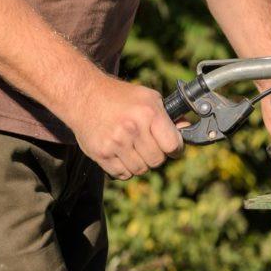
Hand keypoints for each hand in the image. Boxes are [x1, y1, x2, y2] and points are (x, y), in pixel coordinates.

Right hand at [65, 75, 184, 179]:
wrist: (84, 96)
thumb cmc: (121, 97)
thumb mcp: (149, 98)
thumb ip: (169, 116)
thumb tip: (186, 129)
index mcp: (148, 113)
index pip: (173, 145)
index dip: (176, 148)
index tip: (172, 148)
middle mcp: (133, 128)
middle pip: (157, 160)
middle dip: (157, 155)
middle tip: (149, 145)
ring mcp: (116, 143)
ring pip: (141, 169)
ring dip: (141, 162)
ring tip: (133, 148)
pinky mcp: (101, 154)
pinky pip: (123, 174)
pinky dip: (125, 168)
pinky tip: (121, 153)